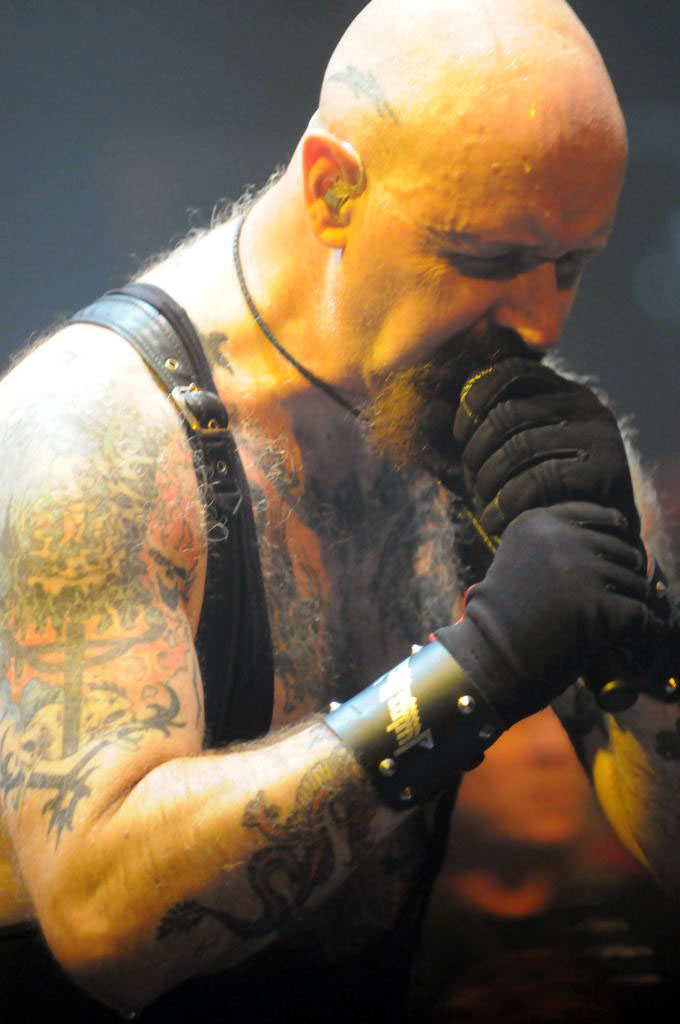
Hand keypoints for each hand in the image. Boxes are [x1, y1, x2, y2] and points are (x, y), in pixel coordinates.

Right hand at [435, 502, 660, 724]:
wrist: (488, 659)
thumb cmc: (505, 619)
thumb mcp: (522, 561)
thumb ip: (560, 546)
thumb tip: (626, 549)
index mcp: (538, 521)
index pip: (605, 518)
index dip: (618, 545)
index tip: (616, 567)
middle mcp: (558, 537)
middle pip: (623, 552)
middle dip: (625, 581)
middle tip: (615, 608)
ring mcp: (578, 570)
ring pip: (637, 585)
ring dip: (634, 609)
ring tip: (620, 632)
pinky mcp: (596, 605)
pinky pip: (642, 618)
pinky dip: (644, 637)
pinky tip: (633, 648)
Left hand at [453, 358, 640, 543]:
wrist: (594, 538)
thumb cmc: (538, 494)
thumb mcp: (501, 457)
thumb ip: (468, 435)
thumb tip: (424, 413)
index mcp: (562, 391)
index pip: (510, 372)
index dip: (473, 401)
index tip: (458, 435)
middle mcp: (585, 405)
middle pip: (508, 414)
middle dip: (476, 452)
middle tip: (469, 483)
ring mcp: (598, 435)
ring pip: (518, 447)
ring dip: (487, 482)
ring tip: (482, 506)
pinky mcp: (603, 470)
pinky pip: (537, 480)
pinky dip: (505, 505)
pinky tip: (496, 522)